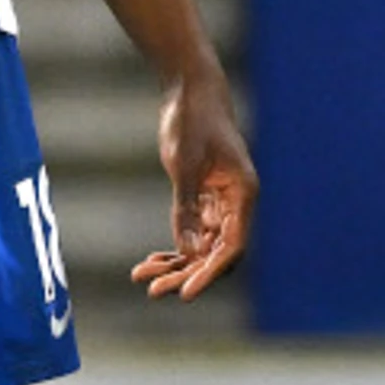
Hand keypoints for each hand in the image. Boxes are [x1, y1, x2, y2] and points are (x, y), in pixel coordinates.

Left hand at [133, 69, 254, 298]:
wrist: (191, 92)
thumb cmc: (192, 121)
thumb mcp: (184, 164)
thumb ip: (186, 207)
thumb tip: (187, 250)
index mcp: (243, 194)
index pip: (231, 247)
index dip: (209, 273)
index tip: (185, 293)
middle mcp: (237, 203)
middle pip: (216, 253)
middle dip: (186, 274)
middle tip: (153, 291)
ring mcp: (221, 203)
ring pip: (203, 246)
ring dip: (176, 265)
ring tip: (142, 278)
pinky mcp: (205, 198)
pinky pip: (193, 233)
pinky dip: (174, 248)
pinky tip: (150, 262)